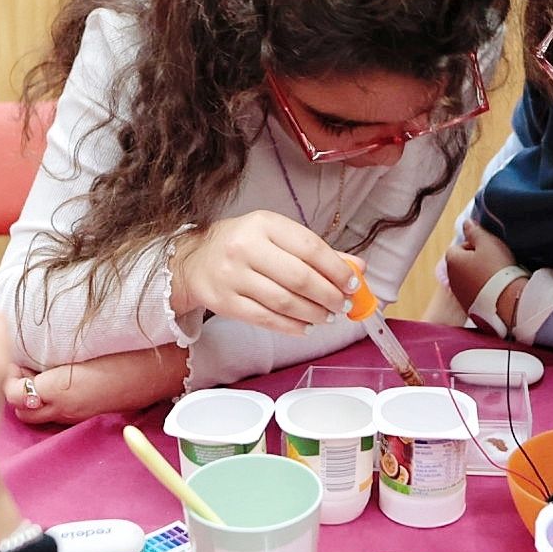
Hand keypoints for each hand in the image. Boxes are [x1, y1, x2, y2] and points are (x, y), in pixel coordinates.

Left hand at [5, 345, 188, 424]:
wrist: (161, 370)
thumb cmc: (128, 354)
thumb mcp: (85, 350)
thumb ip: (51, 358)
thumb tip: (23, 360)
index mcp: (62, 390)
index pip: (14, 394)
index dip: (8, 376)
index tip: (13, 356)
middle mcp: (66, 408)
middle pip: (22, 410)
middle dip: (15, 389)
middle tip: (21, 365)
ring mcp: (78, 414)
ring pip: (38, 414)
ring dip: (32, 395)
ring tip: (38, 370)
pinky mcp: (89, 413)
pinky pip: (57, 412)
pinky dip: (49, 399)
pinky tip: (58, 378)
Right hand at [168, 210, 360, 335]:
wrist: (194, 260)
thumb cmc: (243, 245)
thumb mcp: (277, 236)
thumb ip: (316, 251)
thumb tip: (358, 267)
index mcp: (264, 224)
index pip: (310, 247)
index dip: (336, 269)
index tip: (352, 283)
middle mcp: (245, 247)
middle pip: (299, 278)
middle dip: (328, 296)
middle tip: (341, 305)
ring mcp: (232, 276)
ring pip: (284, 302)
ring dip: (313, 314)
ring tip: (326, 317)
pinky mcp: (224, 302)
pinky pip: (265, 319)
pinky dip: (291, 326)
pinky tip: (305, 327)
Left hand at [444, 219, 516, 310]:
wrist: (507, 301)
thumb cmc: (497, 269)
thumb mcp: (488, 242)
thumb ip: (474, 231)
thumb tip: (466, 223)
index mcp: (452, 259)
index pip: (459, 245)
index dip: (475, 245)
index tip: (489, 249)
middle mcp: (451, 277)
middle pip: (463, 262)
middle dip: (477, 260)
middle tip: (495, 261)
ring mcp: (459, 293)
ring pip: (468, 278)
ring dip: (479, 275)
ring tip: (497, 276)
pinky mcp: (469, 306)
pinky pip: (475, 292)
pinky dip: (483, 289)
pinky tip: (496, 289)